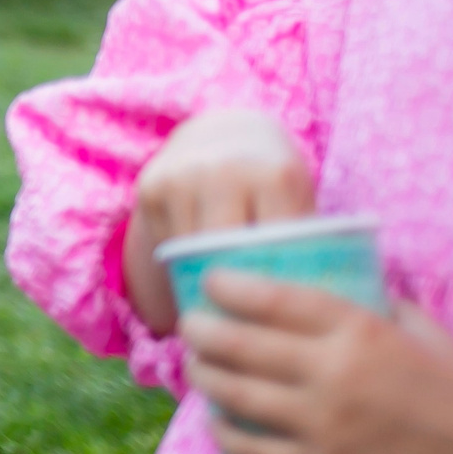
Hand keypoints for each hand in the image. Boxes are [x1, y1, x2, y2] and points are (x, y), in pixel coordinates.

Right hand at [125, 109, 312, 333]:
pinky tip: (195, 267)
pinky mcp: (151, 187)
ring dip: (203, 279)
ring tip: (221, 300)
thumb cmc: (273, 180)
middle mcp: (223, 171)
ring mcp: (181, 177)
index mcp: (275, 176)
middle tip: (243, 322)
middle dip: (235, 288)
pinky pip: (166, 245)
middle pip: (227, 257)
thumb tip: (298, 316)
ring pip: (190, 256)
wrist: (226, 131)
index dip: (275, 286)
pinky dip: (180, 262)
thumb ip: (301, 245)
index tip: (278, 319)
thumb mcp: (298, 200)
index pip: (274, 251)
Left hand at [183, 273, 452, 453]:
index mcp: (355, 329)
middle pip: (239, 345)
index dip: (228, 287)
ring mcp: (324, 425)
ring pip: (236, 396)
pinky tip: (214, 422)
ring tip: (194, 366)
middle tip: (189, 325)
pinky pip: (255, 452)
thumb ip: (364, 300)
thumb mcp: (411, 322)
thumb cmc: (452, 378)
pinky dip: (225, 435)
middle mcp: (332, 373)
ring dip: (203, 377)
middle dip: (200, 331)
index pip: (271, 299)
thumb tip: (321, 276)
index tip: (208, 280)